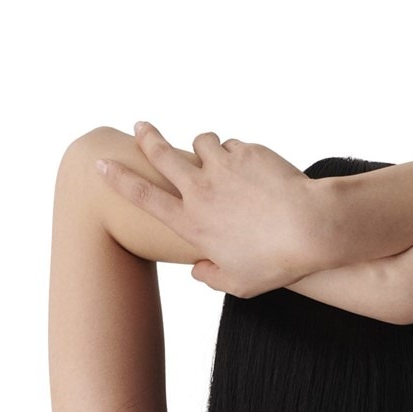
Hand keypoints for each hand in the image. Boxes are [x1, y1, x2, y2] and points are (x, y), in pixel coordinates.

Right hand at [97, 120, 330, 296]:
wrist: (311, 228)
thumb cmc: (276, 264)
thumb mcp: (239, 284)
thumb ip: (212, 276)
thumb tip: (197, 269)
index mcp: (190, 224)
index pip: (143, 198)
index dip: (118, 180)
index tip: (101, 165)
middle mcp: (199, 191)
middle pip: (161, 155)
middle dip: (147, 139)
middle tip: (139, 127)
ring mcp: (222, 167)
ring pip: (200, 143)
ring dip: (204, 148)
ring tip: (215, 159)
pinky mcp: (247, 152)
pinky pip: (234, 146)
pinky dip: (238, 155)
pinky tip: (253, 171)